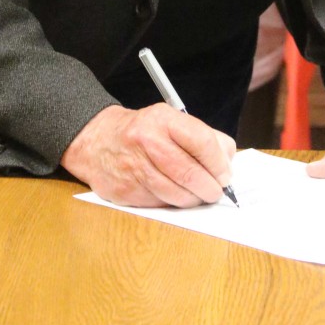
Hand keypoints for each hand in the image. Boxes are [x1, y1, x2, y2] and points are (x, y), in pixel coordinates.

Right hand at [60, 103, 235, 207]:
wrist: (96, 141)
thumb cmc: (143, 131)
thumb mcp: (170, 120)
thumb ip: (202, 136)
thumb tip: (227, 161)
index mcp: (162, 120)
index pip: (201, 141)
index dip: (218, 162)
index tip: (226, 174)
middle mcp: (146, 142)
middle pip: (189, 172)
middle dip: (210, 187)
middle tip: (217, 191)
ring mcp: (133, 169)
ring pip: (176, 194)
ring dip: (193, 199)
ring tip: (198, 195)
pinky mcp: (125, 192)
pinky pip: (159, 205)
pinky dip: (173, 204)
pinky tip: (175, 195)